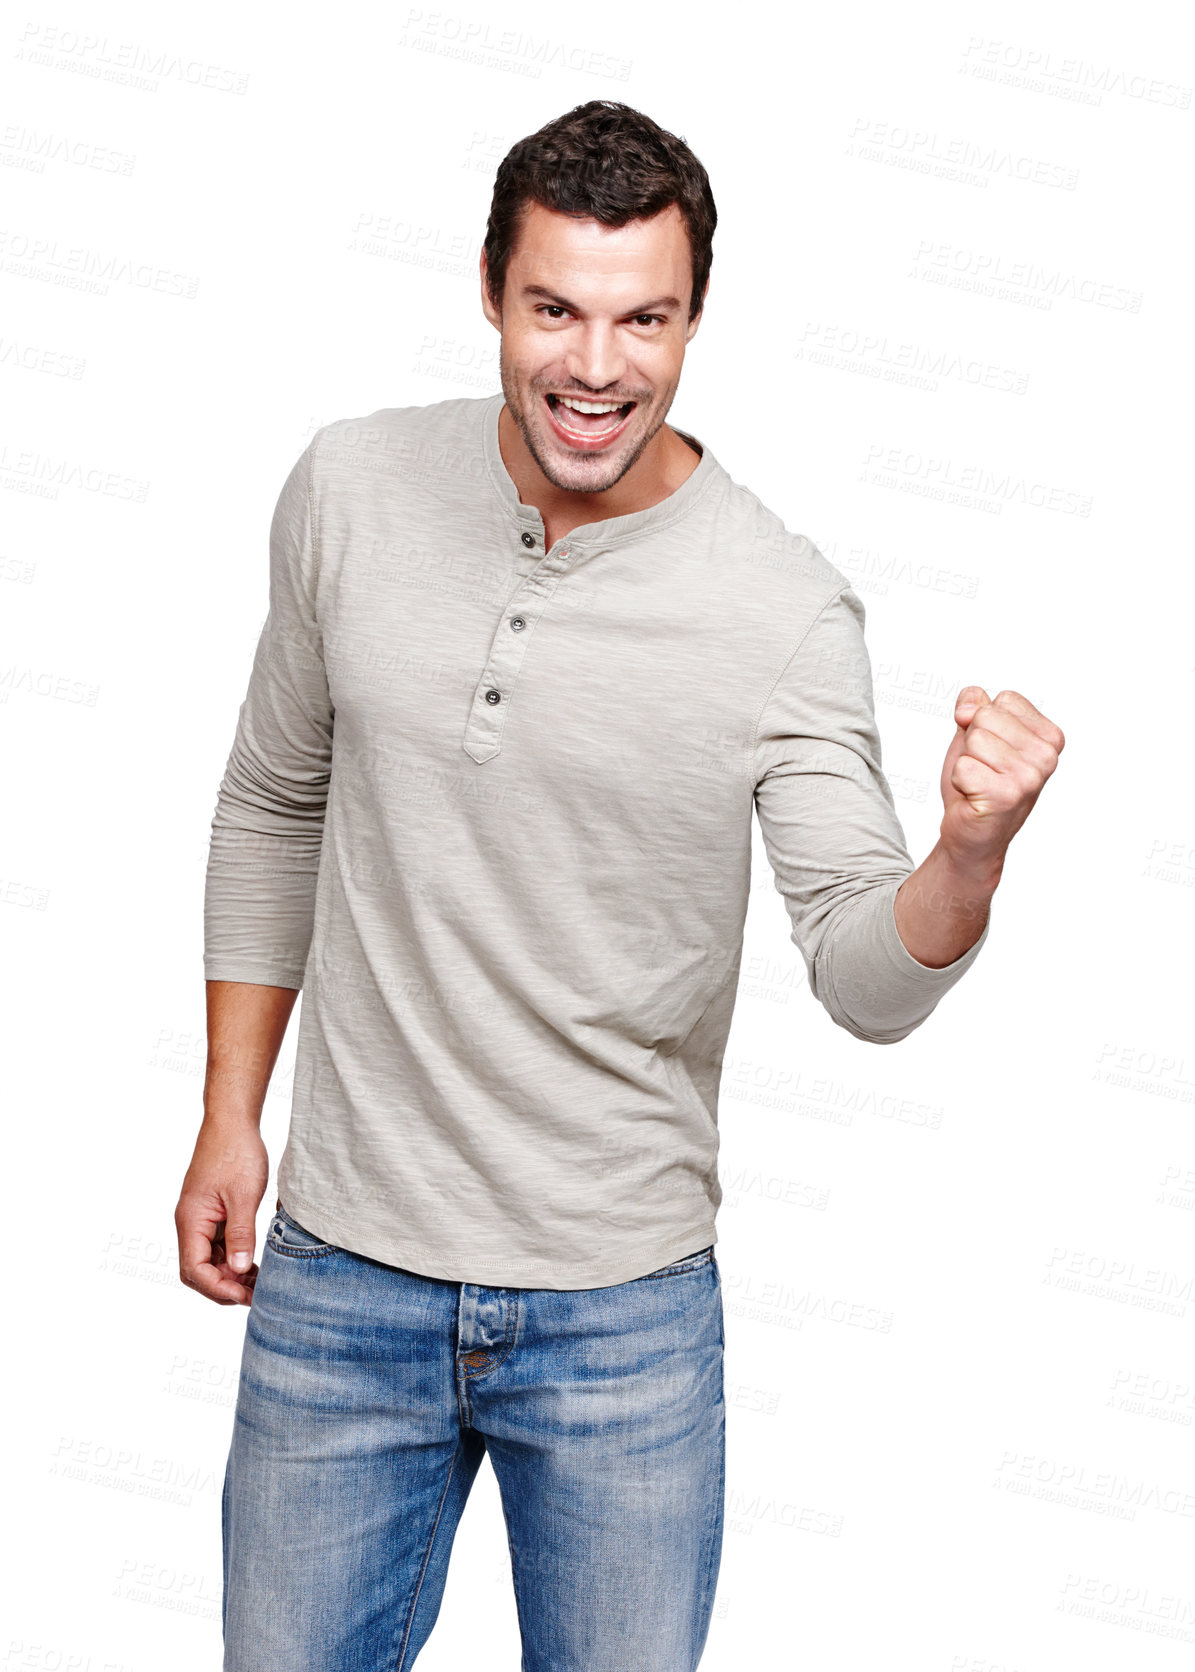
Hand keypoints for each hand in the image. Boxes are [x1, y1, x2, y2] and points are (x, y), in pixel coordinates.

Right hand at [175, 1123, 268, 1305]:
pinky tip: (255, 1263)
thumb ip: (241, 1233)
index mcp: (191, 1220)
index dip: (218, 1288)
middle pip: (198, 1271)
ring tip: (260, 1283)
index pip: (194, 1270)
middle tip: (256, 1295)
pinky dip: (234, 1259)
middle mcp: (191, 1223)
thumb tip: (237, 1269)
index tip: (246, 1295)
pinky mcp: (213, 1213)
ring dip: (230, 1275)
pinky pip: (218, 1246)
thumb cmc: (236, 1152)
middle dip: (223, 1288)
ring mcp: (201, 1219)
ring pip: (209, 1261)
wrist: (232, 1121)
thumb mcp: (244, 1195)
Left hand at [939, 686, 1063, 877]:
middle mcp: (1047, 756)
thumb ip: (976, 705)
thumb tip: (968, 708)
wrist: (972, 833)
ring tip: (979, 783)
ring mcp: (1030, 777)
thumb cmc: (977, 782)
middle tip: (983, 770)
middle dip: (972, 743)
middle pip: (986, 717)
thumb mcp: (976, 734)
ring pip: (974, 739)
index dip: (984, 722)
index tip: (993, 751)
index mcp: (1050, 737)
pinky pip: (964, 766)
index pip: (1004, 699)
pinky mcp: (1008, 796)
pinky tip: (974, 797)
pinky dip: (960, 781)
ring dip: (966, 763)